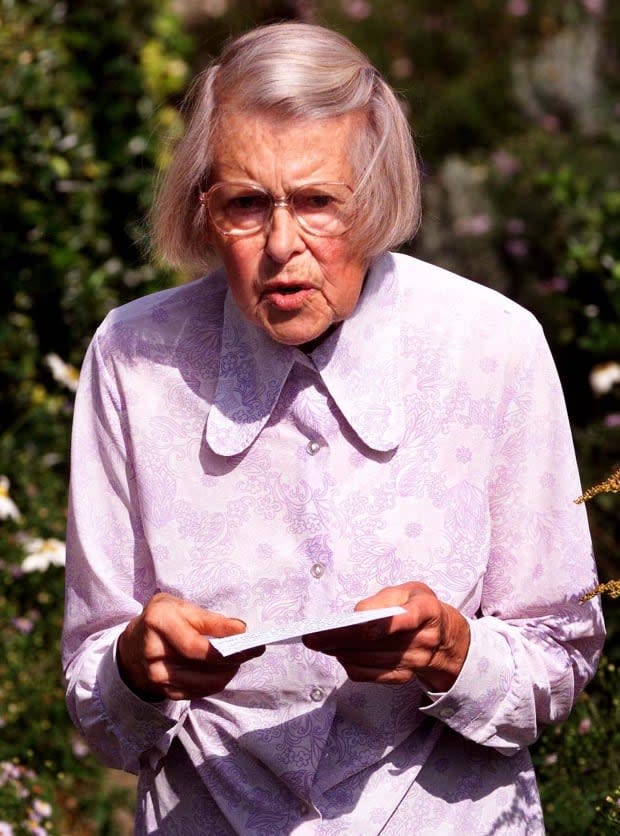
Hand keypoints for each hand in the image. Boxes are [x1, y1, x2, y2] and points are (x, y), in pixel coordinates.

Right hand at [117, 593, 263, 700]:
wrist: (130, 646)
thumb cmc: (160, 620)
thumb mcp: (179, 606)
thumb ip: (208, 619)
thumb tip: (239, 629)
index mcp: (158, 622)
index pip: (196, 644)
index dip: (224, 645)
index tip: (247, 637)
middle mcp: (154, 652)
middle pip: (202, 665)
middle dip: (233, 659)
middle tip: (252, 650)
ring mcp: (156, 676)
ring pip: (203, 682)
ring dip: (227, 672)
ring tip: (238, 660)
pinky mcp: (163, 691)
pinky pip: (197, 692)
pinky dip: (215, 682)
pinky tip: (223, 670)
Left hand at [303, 582, 469, 691]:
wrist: (447, 638)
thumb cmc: (422, 607)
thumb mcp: (410, 590)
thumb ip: (384, 598)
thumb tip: (356, 615)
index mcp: (426, 611)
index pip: (397, 620)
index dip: (366, 626)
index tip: (338, 626)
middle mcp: (423, 639)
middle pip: (376, 643)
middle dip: (341, 640)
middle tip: (313, 637)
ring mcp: (414, 662)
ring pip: (370, 660)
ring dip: (342, 653)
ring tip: (321, 644)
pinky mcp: (404, 677)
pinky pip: (372, 676)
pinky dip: (351, 666)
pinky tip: (338, 655)